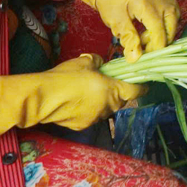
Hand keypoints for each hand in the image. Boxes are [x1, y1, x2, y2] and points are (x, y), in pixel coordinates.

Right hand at [0, 54, 146, 150]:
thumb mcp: (85, 61)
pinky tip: (78, 102)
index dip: (141, 86)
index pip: (135, 91)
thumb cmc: (66, 76)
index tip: (143, 82)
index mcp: (112, 90)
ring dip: (103, 101)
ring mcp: (94, 118)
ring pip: (106, 109)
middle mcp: (106, 107)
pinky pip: (92, 116)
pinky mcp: (82, 125)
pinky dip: (90, 109)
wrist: (43, 97)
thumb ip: (98, 62)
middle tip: (110, 83)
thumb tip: (101, 64)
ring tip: (90, 91)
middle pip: (120, 101)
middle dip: (118, 92)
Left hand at [54, 0, 181, 61]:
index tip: (140, 58)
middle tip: (139, 46)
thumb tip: (135, 59)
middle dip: (155, 45)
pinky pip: (172, 23)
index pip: (160, 36)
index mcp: (149, 6)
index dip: (152, 51)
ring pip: (172, 30)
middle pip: (169, 34)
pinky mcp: (172, 3)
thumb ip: (128, 38)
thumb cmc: (113, 0)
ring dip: (159, 38)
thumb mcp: (116, 20)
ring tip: (142, 37)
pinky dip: (162, 30)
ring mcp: (170, 2)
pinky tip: (149, 30)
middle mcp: (165, 3)